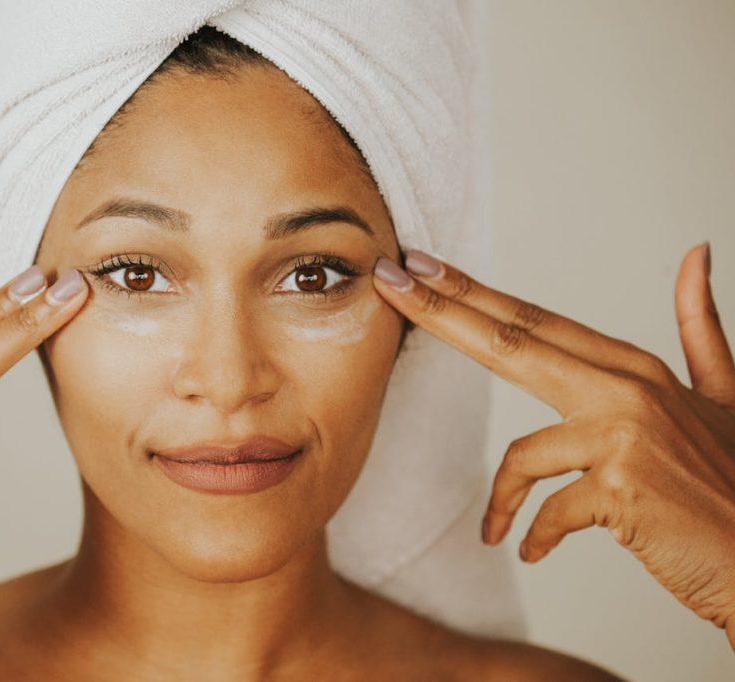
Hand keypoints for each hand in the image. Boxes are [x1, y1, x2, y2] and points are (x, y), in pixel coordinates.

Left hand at [372, 243, 734, 648]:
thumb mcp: (723, 395)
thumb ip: (699, 327)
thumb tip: (696, 253)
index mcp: (637, 368)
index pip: (536, 320)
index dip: (474, 291)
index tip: (420, 265)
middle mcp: (628, 391)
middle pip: (512, 341)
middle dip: (442, 311)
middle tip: (389, 281)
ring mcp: (626, 438)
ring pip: (523, 454)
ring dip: (502, 499)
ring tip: (499, 529)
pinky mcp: (622, 492)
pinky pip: (546, 511)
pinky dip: (531, 534)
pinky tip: (528, 550)